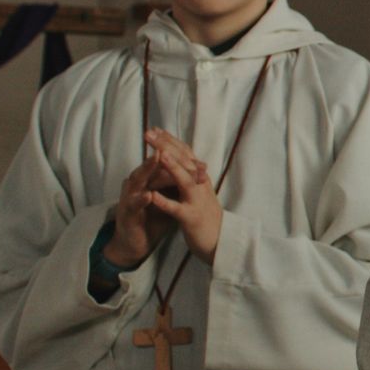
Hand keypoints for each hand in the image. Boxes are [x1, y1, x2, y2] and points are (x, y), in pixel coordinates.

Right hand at [103, 151, 195, 268]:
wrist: (135, 242)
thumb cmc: (152, 217)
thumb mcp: (169, 198)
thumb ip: (178, 184)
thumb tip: (200, 169)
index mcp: (148, 179)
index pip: (161, 161)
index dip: (175, 153)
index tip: (188, 144)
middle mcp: (137, 185)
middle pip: (149, 165)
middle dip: (159, 151)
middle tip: (168, 140)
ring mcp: (129, 197)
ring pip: (138, 179)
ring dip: (148, 168)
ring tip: (157, 158)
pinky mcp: (127, 214)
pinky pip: (133, 204)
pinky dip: (140, 199)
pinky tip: (149, 195)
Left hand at [142, 130, 221, 261]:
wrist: (219, 240)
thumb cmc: (205, 215)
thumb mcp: (199, 190)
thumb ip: (191, 174)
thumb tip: (181, 156)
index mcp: (200, 177)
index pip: (185, 153)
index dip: (170, 140)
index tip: (155, 129)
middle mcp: (200, 185)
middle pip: (184, 161)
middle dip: (166, 146)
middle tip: (149, 133)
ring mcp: (197, 200)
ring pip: (185, 180)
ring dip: (172, 167)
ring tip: (159, 155)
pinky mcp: (191, 218)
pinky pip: (177, 209)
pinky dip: (165, 201)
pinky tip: (153, 195)